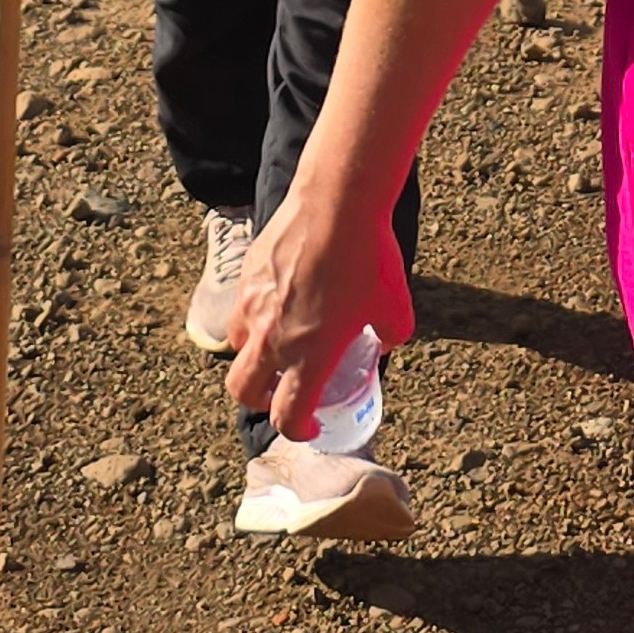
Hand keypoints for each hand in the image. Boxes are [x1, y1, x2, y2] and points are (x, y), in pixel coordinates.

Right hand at [224, 183, 413, 441]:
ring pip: (237, 349)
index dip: (298, 430)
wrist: (337, 202)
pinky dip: (252, 319)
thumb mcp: (397, 307)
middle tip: (281, 393)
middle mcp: (274, 337)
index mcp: (310, 354)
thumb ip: (390, 335)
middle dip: (260, 401)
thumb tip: (383, 342)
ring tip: (276, 346)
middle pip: (244, 391)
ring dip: (253, 359)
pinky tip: (276, 304)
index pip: (288, 414)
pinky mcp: (247, 275)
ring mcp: (254, 305)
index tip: (310, 426)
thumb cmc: (370, 255)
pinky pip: (240, 309)